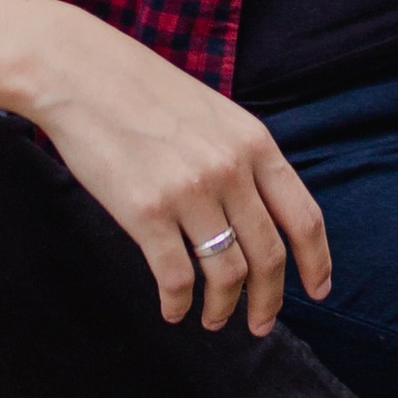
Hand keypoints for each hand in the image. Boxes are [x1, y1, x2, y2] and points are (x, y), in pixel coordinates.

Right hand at [22, 12, 331, 335]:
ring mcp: (190, 192)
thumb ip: (243, 157)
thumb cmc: (144, 92)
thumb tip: (260, 214)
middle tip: (259, 324)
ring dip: (223, 308)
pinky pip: (177, 278)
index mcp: (254, 143)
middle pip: (269, 256)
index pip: (304, 217)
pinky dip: (179, 304)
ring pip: (227, 274)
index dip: (315, 261)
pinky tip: (173, 309)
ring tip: (212, 319)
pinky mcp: (146, 212)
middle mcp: (231, 170)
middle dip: (269, 300)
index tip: (317, 290)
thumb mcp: (214, 114)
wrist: (80, 73)